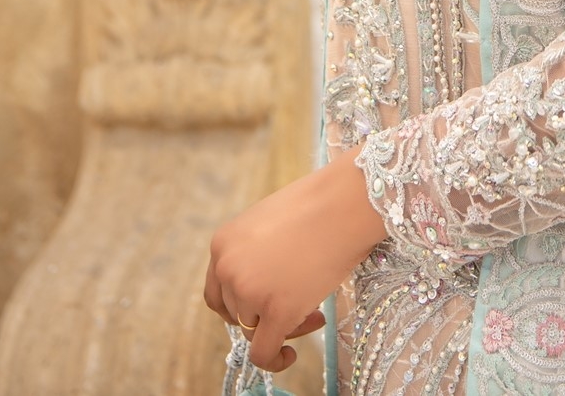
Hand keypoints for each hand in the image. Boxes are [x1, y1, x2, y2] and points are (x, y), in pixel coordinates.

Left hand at [204, 147, 386, 374]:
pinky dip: (275, 360)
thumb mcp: (268, 224)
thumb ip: (253, 254)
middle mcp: (227, 269)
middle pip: (237, 313)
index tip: (265, 303)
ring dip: (281, 327)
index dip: (242, 303)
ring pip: (254, 332)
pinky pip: (264, 354)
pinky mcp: (276, 312)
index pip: (218, 291)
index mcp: (223, 244)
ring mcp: (249, 291)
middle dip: (264, 315)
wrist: (345, 202)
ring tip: (314, 311)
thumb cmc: (318, 205)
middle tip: (297, 308)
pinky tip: (290, 356)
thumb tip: (261, 287)